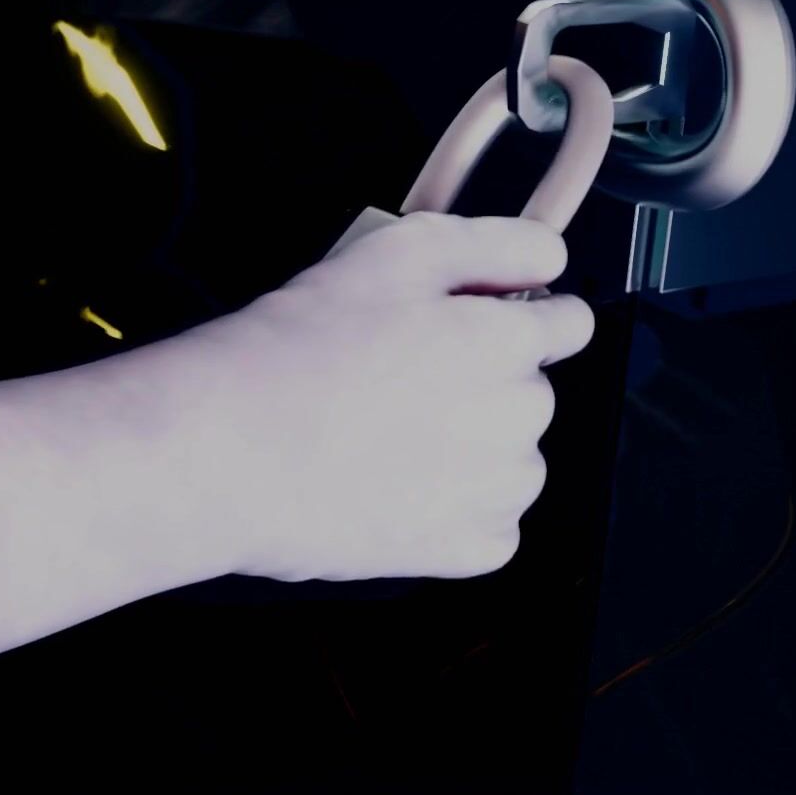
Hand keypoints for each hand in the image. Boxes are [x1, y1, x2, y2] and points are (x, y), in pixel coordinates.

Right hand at [146, 212, 595, 581]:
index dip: (522, 315)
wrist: (225, 451)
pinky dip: (459, 513)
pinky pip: (494, 527)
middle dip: (486, 382)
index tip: (479, 325)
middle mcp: (520, 417)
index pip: (570, 323)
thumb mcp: (396, 251)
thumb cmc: (296, 349)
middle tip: (401, 380)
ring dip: (477, 449)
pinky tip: (402, 487)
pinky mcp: (465, 550)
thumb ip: (495, 244)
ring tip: (394, 436)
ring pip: (517, 460)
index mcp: (508, 341)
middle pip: (533, 391)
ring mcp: (496, 490)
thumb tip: (549, 259)